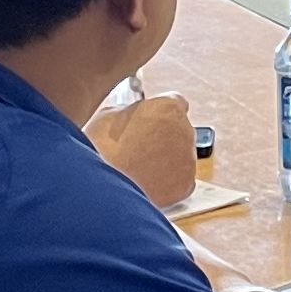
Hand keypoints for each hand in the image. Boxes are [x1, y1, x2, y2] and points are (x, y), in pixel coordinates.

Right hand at [91, 91, 199, 209]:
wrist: (104, 188)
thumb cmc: (102, 149)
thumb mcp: (109, 115)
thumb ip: (129, 112)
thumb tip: (129, 115)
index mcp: (169, 107)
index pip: (174, 102)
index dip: (160, 112)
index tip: (150, 119)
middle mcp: (185, 130)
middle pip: (178, 130)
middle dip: (162, 137)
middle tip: (138, 147)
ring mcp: (188, 159)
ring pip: (180, 157)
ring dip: (165, 160)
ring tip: (138, 169)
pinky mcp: (186, 185)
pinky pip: (180, 181)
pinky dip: (167, 183)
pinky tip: (146, 184)